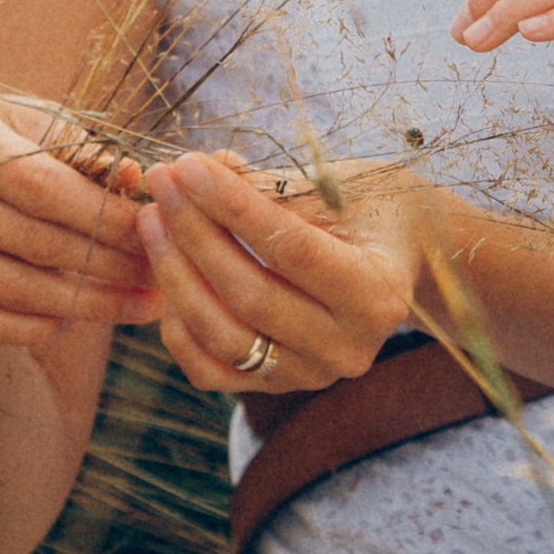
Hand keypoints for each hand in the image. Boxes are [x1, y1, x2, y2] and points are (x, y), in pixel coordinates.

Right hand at [0, 91, 160, 347]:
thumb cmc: (6, 138)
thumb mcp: (42, 127)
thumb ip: (88, 153)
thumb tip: (138, 178)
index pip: (42, 187)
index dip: (104, 215)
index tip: (156, 230)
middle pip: (32, 241)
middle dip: (109, 264)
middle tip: (161, 276)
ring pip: (13, 288)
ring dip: (88, 304)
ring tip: (143, 305)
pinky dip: (35, 326)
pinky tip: (84, 321)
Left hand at [137, 152, 420, 394]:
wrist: (400, 258)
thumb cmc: (372, 209)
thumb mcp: (338, 186)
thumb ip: (270, 184)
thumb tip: (200, 166)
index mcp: (379, 294)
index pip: (291, 248)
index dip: (234, 206)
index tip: (190, 165)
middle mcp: (348, 347)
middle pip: (251, 295)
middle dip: (195, 234)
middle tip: (162, 183)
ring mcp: (311, 375)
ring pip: (224, 336)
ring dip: (176, 275)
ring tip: (153, 221)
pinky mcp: (277, 388)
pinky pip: (211, 370)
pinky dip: (180, 326)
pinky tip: (167, 275)